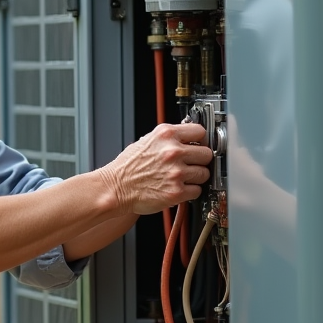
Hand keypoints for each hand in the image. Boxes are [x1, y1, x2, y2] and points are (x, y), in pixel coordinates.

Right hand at [98, 123, 212, 215]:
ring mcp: (176, 172)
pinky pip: (197, 191)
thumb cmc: (128, 167)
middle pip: (206, 154)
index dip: (201, 140)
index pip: (201, 131)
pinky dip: (190, 191)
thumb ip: (169, 138)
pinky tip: (178, 188)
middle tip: (191, 164)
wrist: (115, 187)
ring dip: (196, 177)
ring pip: (204, 173)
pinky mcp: (176, 191)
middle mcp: (172, 151)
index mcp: (166, 134)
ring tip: (182, 178)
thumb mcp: (147, 140)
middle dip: (200, 160)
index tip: (199, 145)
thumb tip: (189, 137)